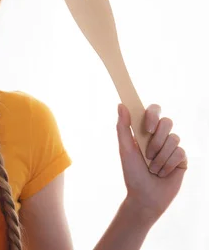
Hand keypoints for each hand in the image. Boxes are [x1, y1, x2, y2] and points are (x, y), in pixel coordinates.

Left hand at [115, 103, 186, 223]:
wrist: (145, 197)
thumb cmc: (132, 173)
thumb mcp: (125, 150)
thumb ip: (122, 127)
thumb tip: (120, 104)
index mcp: (145, 131)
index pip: (154, 110)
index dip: (153, 114)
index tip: (147, 128)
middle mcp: (160, 136)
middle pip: (167, 122)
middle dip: (156, 140)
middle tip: (147, 155)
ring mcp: (172, 147)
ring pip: (174, 138)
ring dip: (160, 156)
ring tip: (152, 168)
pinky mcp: (181, 158)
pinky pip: (180, 152)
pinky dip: (168, 164)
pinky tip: (162, 173)